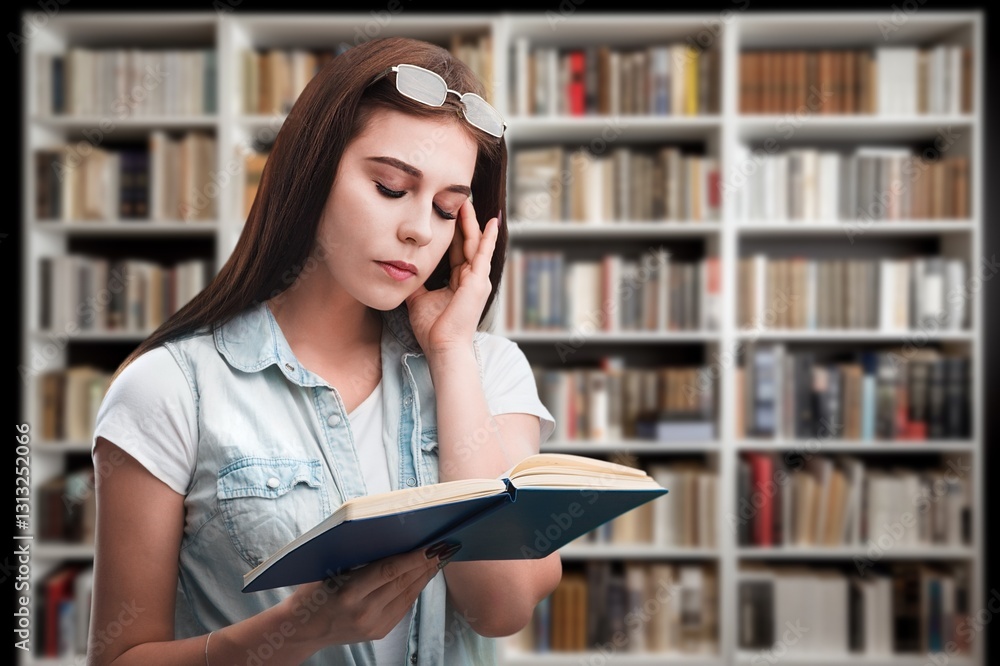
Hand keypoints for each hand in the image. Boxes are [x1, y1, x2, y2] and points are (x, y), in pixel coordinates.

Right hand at [282, 544, 459, 649]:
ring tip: (440, 556)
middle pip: (403, 582)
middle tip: (445, 545)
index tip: (433, 544)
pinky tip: (423, 574)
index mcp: (348, 593)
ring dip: (425, 574)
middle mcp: (363, 612)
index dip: (414, 557)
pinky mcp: (379, 632)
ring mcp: (373, 625)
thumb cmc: (312, 590)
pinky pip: (403, 606)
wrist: (302, 629)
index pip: (389, 571)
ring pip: (407, 594)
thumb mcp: (328, 569)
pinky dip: (415, 588)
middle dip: (426, 563)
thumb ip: (357, 557)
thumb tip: (392, 536)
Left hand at [405, 199, 498, 355]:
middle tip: (456, 199)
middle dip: (462, 221)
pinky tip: (492, 220)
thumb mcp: (418, 300)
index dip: (451, 232)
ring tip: (466, 201)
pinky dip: (488, 236)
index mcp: (459, 282)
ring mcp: (478, 279)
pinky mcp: (479, 280)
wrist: (442, 346)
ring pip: (474, 243)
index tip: (445, 214)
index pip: (456, 251)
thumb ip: (415, 284)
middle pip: (466, 242)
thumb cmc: (433, 330)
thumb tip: (402, 271)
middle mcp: (472, 278)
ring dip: (471, 222)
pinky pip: (484, 253)